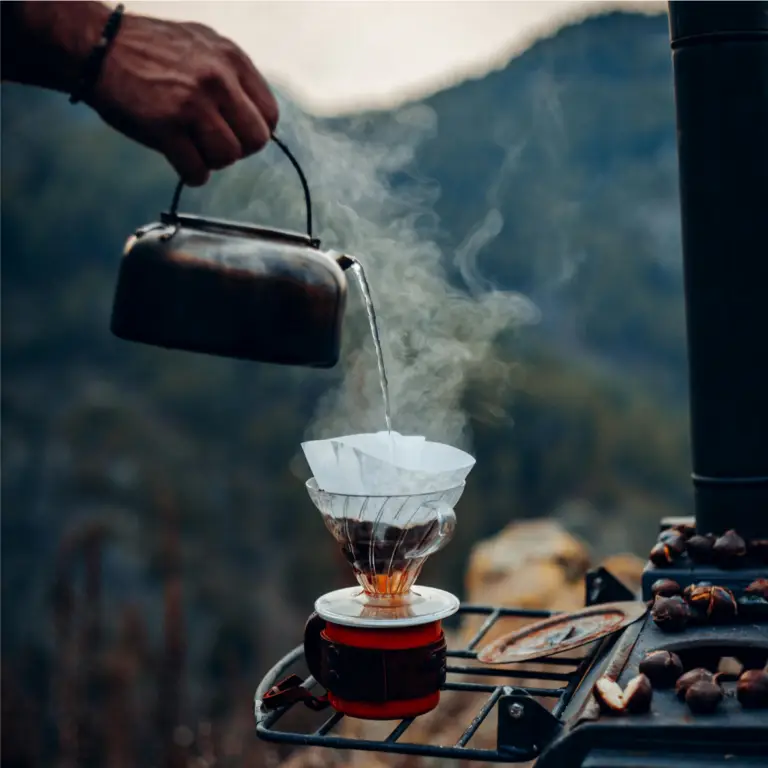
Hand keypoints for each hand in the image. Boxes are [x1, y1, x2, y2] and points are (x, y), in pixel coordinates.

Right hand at [90, 12, 278, 185]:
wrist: (95, 46)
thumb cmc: (148, 51)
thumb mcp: (201, 46)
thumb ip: (232, 77)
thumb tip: (257, 118)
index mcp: (231, 58)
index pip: (269, 115)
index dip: (254, 132)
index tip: (234, 132)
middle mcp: (217, 78)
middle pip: (255, 141)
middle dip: (237, 149)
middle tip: (213, 143)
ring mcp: (192, 103)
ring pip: (227, 157)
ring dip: (211, 161)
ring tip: (192, 147)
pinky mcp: (165, 127)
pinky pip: (197, 171)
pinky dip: (191, 174)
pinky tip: (180, 160)